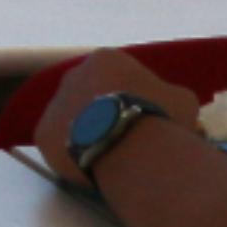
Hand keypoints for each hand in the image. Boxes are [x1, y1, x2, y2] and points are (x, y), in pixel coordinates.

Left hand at [33, 51, 194, 190]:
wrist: (130, 145)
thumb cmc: (159, 117)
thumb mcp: (182, 100)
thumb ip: (170, 96)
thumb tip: (171, 103)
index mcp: (105, 61)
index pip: (118, 76)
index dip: (134, 98)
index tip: (144, 118)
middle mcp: (73, 75)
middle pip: (90, 94)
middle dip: (106, 112)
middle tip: (125, 136)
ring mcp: (54, 104)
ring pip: (73, 119)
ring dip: (88, 132)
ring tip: (111, 154)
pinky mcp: (43, 134)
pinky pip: (59, 144)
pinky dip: (74, 154)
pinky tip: (93, 166)